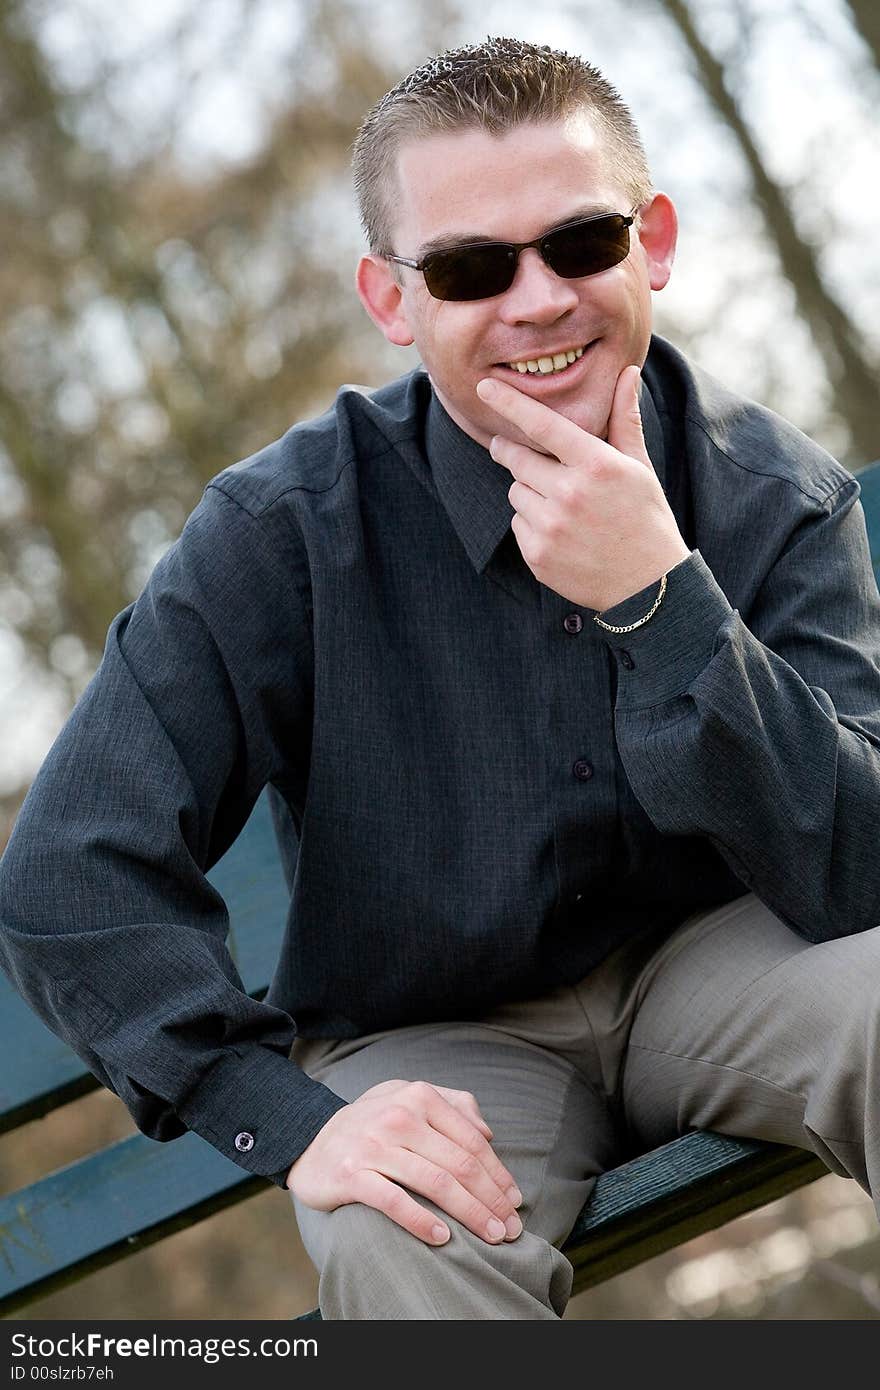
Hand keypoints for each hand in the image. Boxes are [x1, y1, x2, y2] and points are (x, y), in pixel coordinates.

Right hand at [285, 1078, 522, 1246]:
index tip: (515, 1201)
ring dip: (470, 1214)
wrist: (311, 1141)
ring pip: (436, 1183)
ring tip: (491, 1236)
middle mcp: (398, 1116)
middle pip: (459, 1164)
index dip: (498, 1174)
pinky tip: (443, 1237)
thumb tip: (488, 1132)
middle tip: (511, 1228)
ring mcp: (374, 1145)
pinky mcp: (352, 1175)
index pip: (471, 1140)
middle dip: (491, 1200)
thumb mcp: (409, 1098)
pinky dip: (422, 1221)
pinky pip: (394, 1201)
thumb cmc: (372, 1123)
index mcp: (419, 1096)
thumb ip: (453, 1104)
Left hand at [476, 365, 689, 612]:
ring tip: (563, 507)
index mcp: (596, 465)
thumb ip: (624, 418)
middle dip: (517, 456)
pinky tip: (562, 533)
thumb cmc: (645, 517)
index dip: (510, 404)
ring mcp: (551, 527)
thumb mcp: (639, 466)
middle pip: (518, 460)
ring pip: (515, 492)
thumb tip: (628, 372)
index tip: (483, 388)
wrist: (648, 585)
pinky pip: (517, 524)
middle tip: (524, 457)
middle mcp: (570, 494)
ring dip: (530, 493)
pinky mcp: (537, 555)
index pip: (542, 425)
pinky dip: (532, 524)